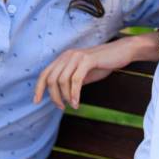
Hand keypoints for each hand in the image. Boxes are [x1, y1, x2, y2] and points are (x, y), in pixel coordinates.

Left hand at [34, 33, 158, 109]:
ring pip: (61, 81)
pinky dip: (74, 94)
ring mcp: (76, 56)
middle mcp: (67, 56)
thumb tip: (60, 97)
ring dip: (65, 97)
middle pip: (51, 79)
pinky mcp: (87, 60)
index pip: (44, 74)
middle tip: (61, 107)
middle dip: (54, 96)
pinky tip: (77, 103)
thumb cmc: (102, 64)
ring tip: (72, 105)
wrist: (122, 52)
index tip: (36, 102)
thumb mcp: (82, 74)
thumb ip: (70, 82)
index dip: (38, 88)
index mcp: (63, 58)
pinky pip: (75, 80)